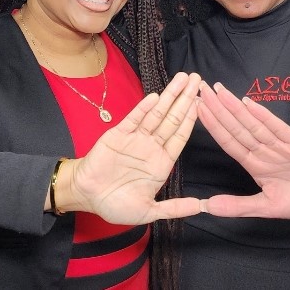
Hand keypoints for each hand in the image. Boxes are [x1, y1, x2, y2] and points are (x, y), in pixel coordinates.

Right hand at [58, 72, 202, 224]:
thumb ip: (175, 208)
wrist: (86, 196)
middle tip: (197, 78)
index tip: (204, 102)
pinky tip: (155, 97)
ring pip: (156, 114)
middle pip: (173, 118)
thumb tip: (202, 207)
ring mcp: (136, 138)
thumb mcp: (149, 212)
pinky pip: (134, 120)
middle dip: (185, 99)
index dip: (192, 119)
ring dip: (170, 96)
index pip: (181, 136)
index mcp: (162, 162)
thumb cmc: (117, 204)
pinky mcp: (118, 134)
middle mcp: (152, 146)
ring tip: (182, 78)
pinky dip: (144, 108)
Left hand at [196, 81, 289, 218]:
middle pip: (236, 127)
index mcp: (254, 163)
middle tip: (200, 88)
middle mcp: (263, 150)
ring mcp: (280, 144)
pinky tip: (248, 104)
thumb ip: (239, 206)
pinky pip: (276, 128)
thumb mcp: (267, 206)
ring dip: (235, 107)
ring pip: (252, 124)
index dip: (212, 125)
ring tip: (219, 91)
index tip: (196, 109)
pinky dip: (263, 116)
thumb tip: (208, 206)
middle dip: (218, 109)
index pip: (228, 141)